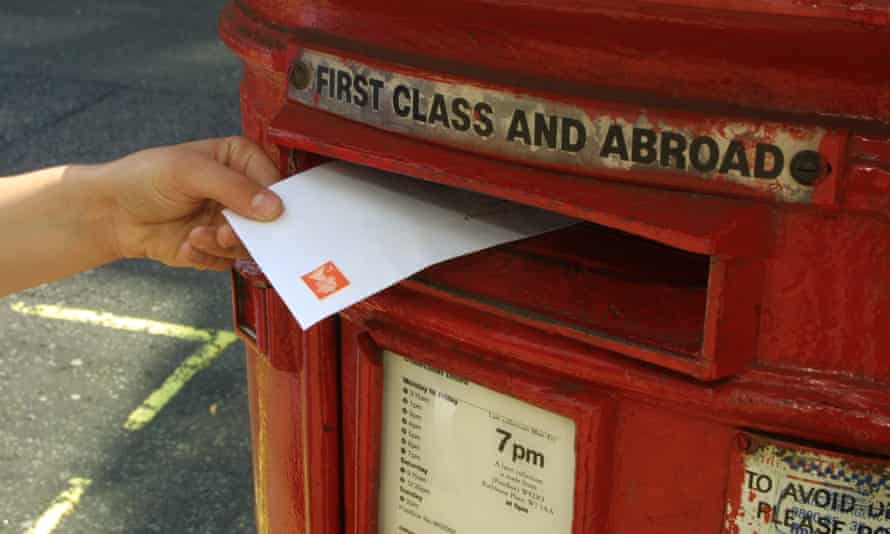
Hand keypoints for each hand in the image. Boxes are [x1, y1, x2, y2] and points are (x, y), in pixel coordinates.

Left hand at [99, 137, 282, 270]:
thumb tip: (273, 208)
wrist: (112, 213)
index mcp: (241, 160)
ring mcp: (231, 221)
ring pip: (251, 244)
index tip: (266, 215)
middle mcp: (241, 192)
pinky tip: (186, 243)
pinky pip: (228, 261)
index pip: (277, 182)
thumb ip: (233, 187)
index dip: (276, 201)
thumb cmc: (144, 178)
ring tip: (198, 235)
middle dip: (246, 230)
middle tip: (224, 231)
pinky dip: (208, 256)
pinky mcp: (218, 248)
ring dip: (223, 244)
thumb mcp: (188, 171)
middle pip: (270, 219)